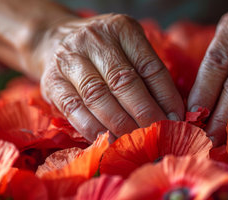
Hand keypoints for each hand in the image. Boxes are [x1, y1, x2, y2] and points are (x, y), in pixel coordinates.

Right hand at [35, 14, 184, 141]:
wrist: (53, 40)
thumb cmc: (103, 52)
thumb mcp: (128, 51)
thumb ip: (147, 76)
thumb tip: (172, 114)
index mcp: (121, 29)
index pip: (149, 66)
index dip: (166, 96)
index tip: (176, 120)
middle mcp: (94, 40)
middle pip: (123, 82)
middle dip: (144, 113)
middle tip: (157, 135)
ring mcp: (70, 59)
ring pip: (98, 97)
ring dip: (120, 125)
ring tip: (136, 142)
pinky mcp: (51, 81)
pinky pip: (75, 110)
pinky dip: (93, 129)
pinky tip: (109, 141)